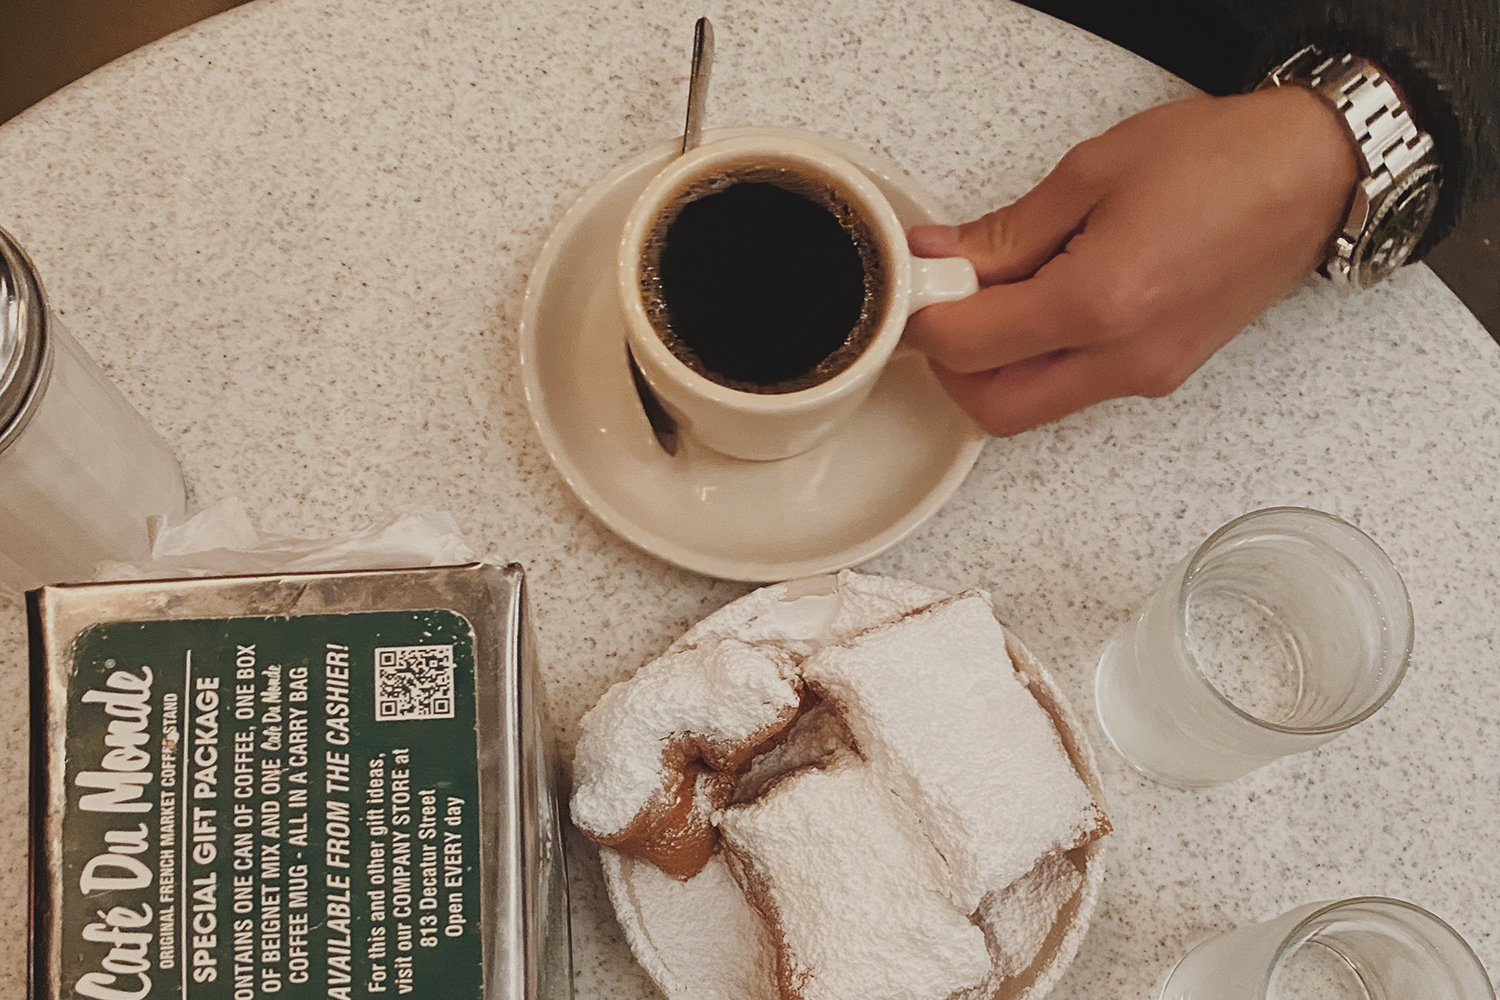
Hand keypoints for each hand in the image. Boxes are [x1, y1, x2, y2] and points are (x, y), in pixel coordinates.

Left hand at [905, 87, 1359, 435]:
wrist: (1314, 175)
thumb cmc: (1222, 160)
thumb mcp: (1090, 173)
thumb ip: (1004, 232)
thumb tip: (939, 256)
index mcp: (1098, 304)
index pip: (969, 347)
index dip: (925, 319)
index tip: (916, 285)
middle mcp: (1123, 359)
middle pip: (992, 408)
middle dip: (953, 365)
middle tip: (946, 304)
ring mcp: (1146, 376)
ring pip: (1031, 408)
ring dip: (994, 368)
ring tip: (999, 296)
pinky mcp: (1162, 375)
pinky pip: (1073, 391)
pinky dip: (1038, 362)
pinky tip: (1044, 304)